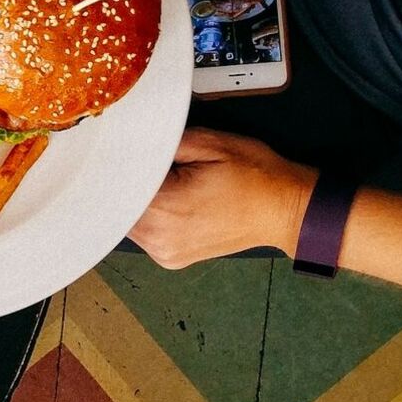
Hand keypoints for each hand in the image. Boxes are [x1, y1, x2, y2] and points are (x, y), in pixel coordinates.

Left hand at [131, 127, 313, 269]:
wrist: (286, 208)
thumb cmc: (255, 176)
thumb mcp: (210, 143)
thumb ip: (163, 143)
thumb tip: (134, 145)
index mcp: (164, 209)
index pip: (114, 189)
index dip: (115, 169)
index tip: (115, 156)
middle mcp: (159, 238)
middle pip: (116, 208)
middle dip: (127, 185)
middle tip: (144, 166)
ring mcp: (164, 252)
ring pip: (127, 223)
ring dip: (136, 203)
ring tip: (165, 185)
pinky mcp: (170, 259)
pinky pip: (144, 235)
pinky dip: (148, 218)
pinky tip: (169, 203)